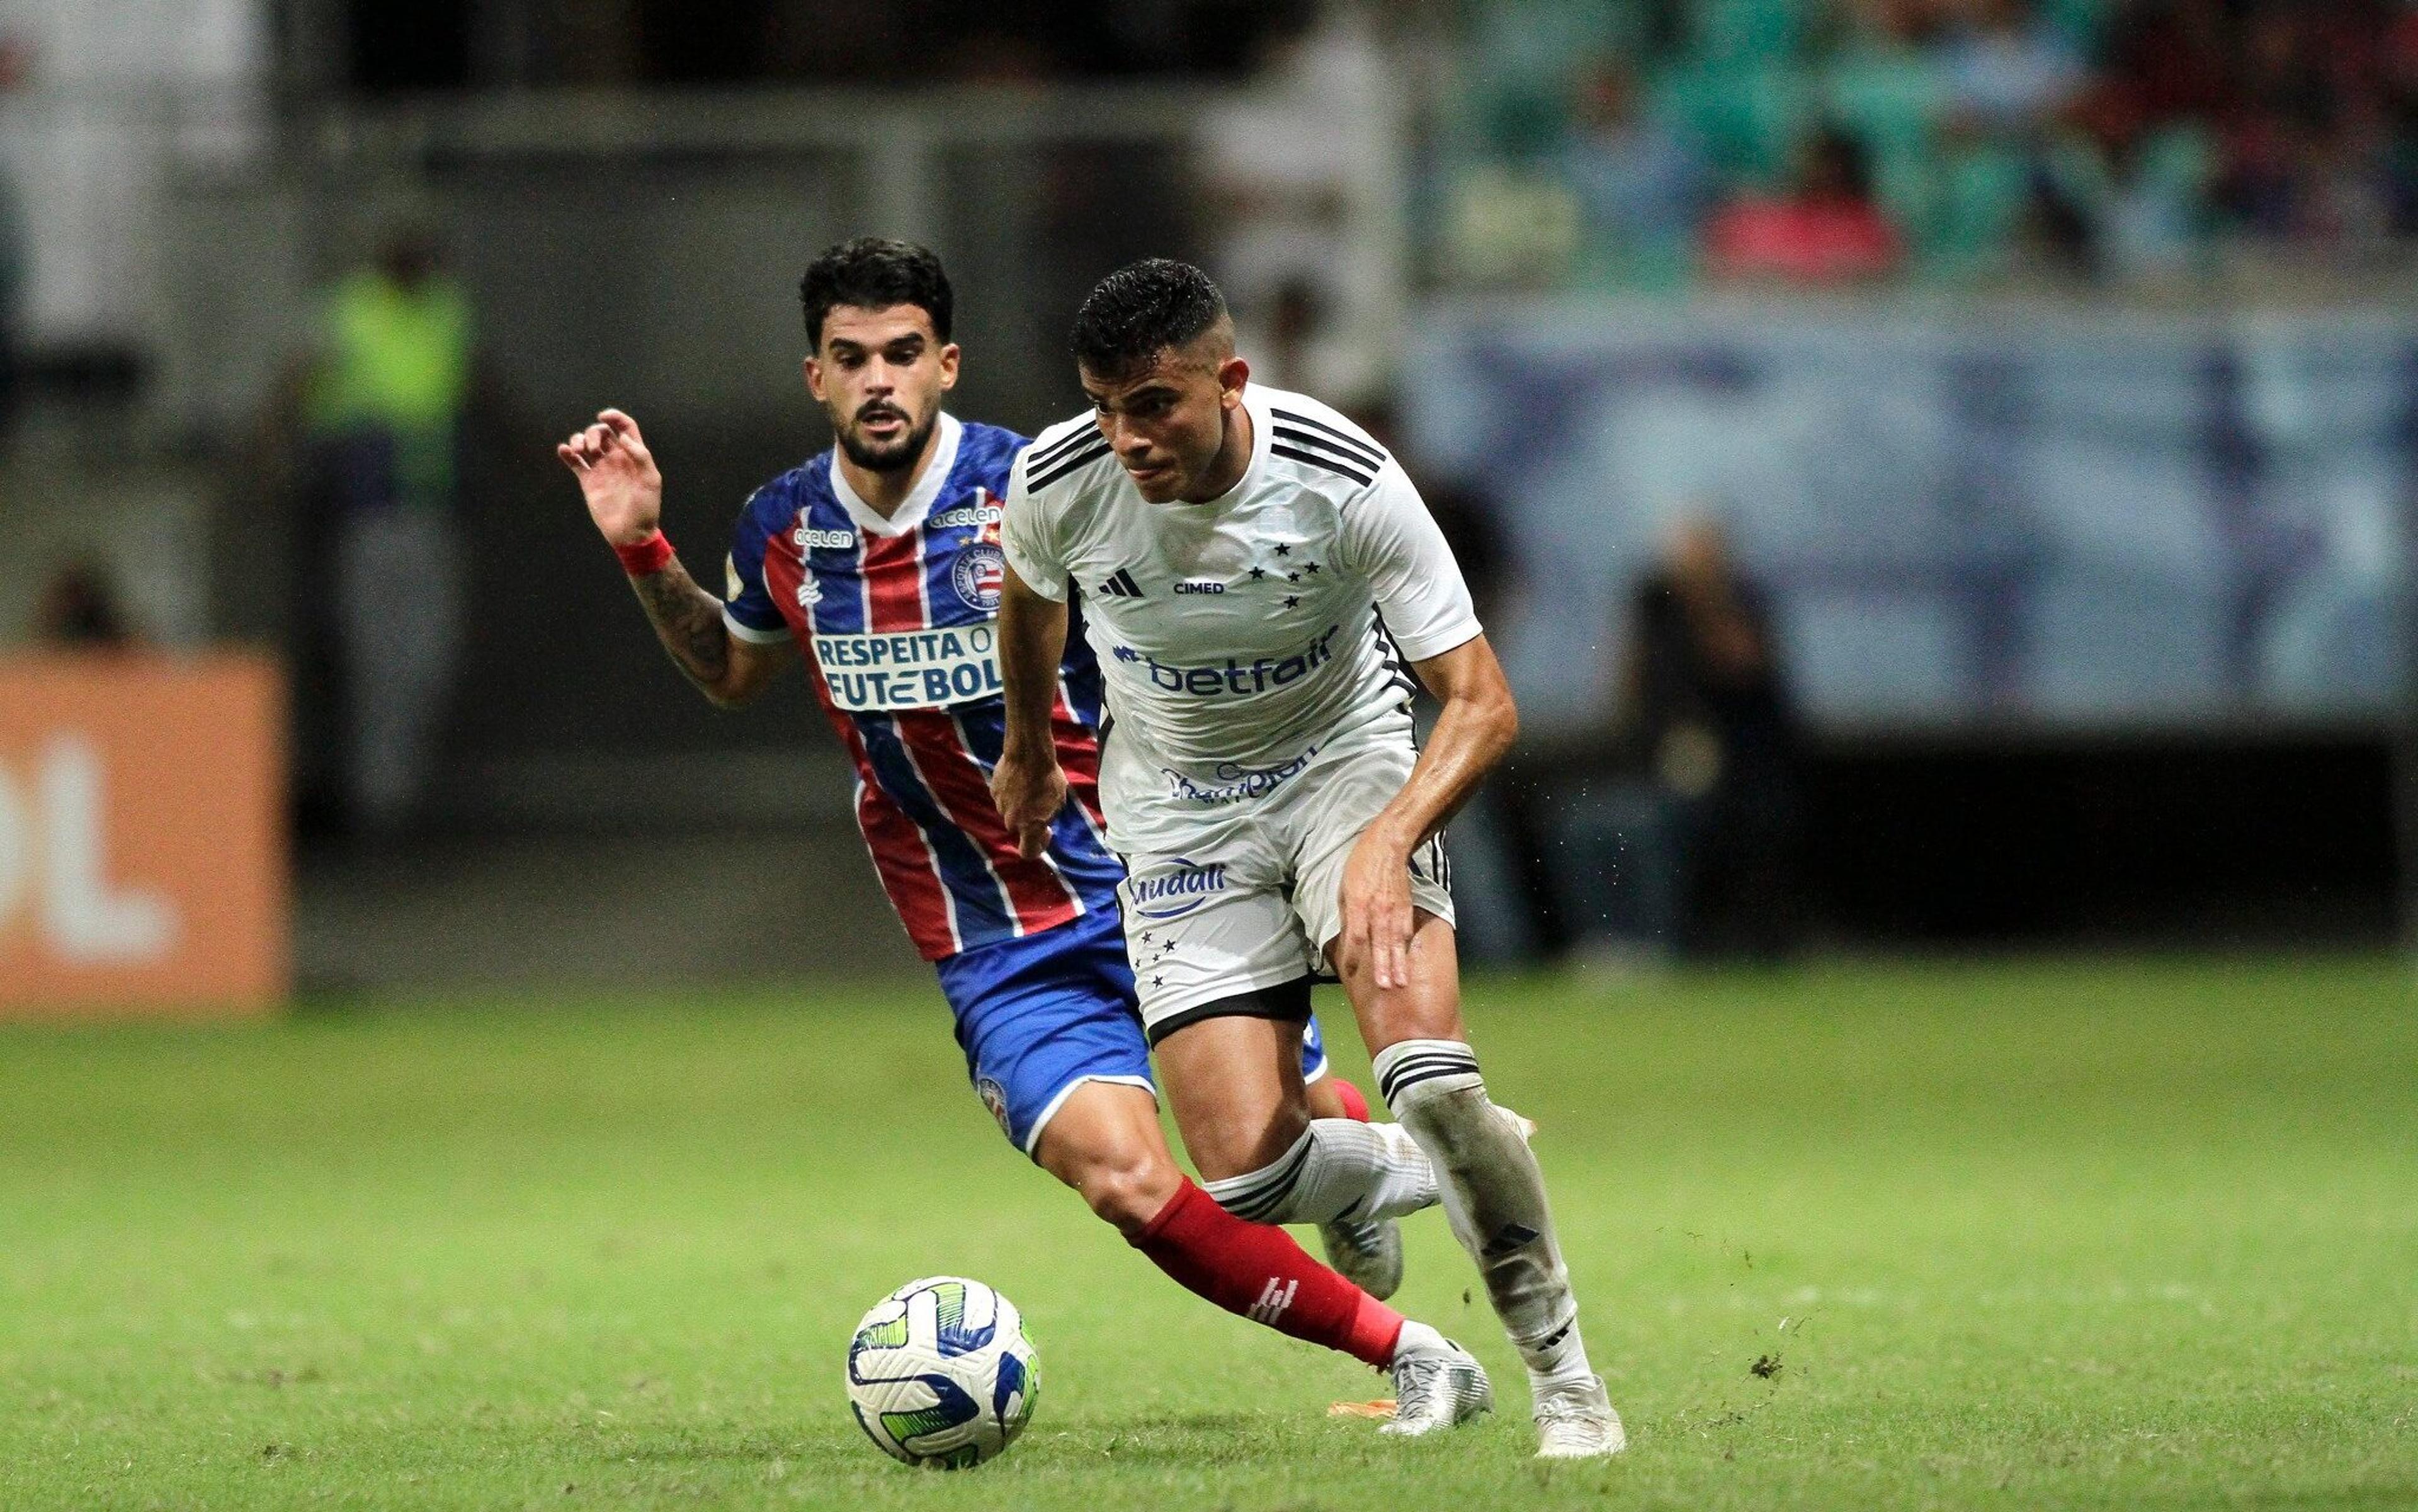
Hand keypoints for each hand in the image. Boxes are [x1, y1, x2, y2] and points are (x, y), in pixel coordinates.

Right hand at [557, 408, 662, 545]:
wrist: (630, 533)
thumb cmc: (645, 508)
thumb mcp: (651, 480)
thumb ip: (640, 456)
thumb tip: (623, 437)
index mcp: (634, 455)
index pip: (625, 427)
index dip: (615, 417)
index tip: (603, 416)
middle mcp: (616, 459)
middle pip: (602, 432)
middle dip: (593, 432)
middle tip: (592, 449)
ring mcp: (601, 469)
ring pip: (586, 444)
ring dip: (578, 439)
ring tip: (578, 450)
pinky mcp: (588, 481)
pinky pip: (575, 462)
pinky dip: (567, 453)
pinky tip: (564, 450)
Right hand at [989, 746, 1067, 859]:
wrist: (1028, 754)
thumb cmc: (1048, 779)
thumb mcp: (1058, 802)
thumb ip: (1047, 818)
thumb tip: (1042, 823)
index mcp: (1029, 828)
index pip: (1027, 853)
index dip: (1037, 848)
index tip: (1045, 833)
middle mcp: (1012, 821)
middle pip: (1018, 828)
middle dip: (1028, 820)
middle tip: (1039, 803)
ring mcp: (1000, 806)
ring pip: (1010, 812)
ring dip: (1019, 805)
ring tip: (1030, 786)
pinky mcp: (993, 791)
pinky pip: (1003, 797)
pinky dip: (1010, 792)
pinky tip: (1020, 779)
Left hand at [1339, 827, 1415, 991]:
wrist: (1389, 845)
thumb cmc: (1361, 864)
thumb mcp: (1345, 885)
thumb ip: (1347, 911)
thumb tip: (1347, 932)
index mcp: (1359, 903)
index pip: (1355, 934)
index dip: (1353, 954)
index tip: (1350, 971)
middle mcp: (1378, 909)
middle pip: (1380, 943)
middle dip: (1383, 966)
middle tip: (1385, 987)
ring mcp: (1395, 909)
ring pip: (1397, 941)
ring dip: (1399, 963)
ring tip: (1401, 982)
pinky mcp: (1407, 907)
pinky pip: (1406, 931)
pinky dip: (1406, 947)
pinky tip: (1407, 961)